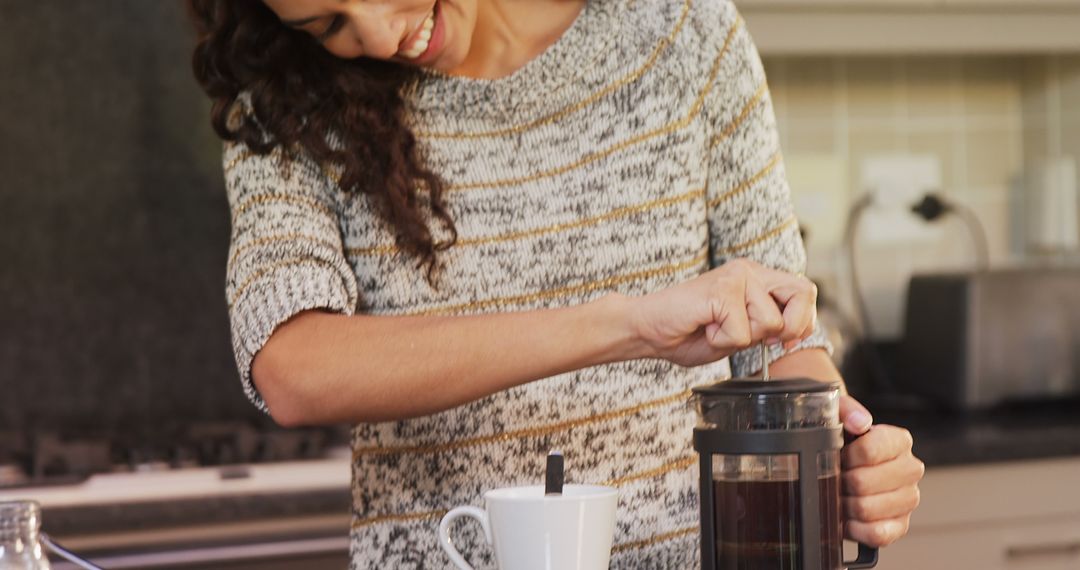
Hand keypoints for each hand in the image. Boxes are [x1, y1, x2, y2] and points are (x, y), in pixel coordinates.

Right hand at [629, 258, 817, 366]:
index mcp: (755, 278)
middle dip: (791, 327)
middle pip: (803, 292)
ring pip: (771, 321)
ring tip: (716, 328)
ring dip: (743, 339)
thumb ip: (765, 329)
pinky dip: (722, 341)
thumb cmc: (686, 331)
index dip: (802, 321)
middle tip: (759, 337)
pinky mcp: (722, 290)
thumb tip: (790, 335)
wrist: (646, 328)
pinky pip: (741, 331)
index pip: (803, 292)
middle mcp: (748, 271)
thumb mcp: (738, 334)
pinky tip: (705, 327)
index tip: (782, 341)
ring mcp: (736, 277)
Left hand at [839, 396, 924, 546]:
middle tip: (834, 479)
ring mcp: (908, 499)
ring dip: (844, 505)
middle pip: (864, 482)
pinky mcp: (900, 525)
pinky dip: (856, 529)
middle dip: (841, 482)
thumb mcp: (838, 416)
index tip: (838, 455)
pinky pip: (878, 535)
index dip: (847, 456)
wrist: (843, 464)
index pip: (871, 450)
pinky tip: (847, 518)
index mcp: (899, 441)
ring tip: (838, 496)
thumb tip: (860, 422)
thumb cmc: (843, 441)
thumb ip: (846, 409)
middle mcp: (910, 469)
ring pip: (868, 509)